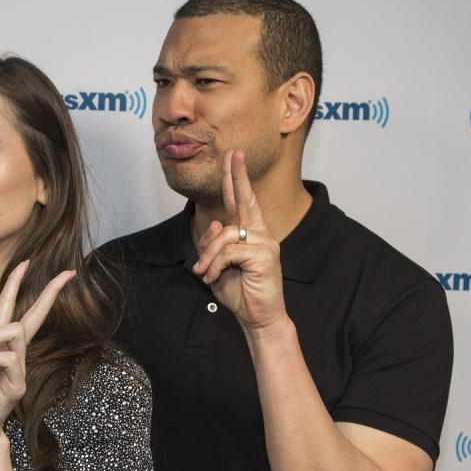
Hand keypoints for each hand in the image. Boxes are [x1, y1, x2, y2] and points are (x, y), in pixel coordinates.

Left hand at [0, 260, 75, 442]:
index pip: (9, 307)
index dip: (15, 284)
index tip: (26, 263)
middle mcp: (11, 350)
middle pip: (35, 315)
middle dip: (50, 292)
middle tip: (68, 273)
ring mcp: (18, 364)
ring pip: (16, 331)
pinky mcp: (18, 380)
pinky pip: (8, 358)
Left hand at [192, 149, 286, 331]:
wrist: (257, 317)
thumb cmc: (240, 293)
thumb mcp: (217, 267)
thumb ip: (213, 246)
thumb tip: (213, 225)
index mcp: (250, 234)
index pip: (241, 202)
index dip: (236, 179)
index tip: (233, 156)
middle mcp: (260, 234)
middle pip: (245, 200)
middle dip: (236, 176)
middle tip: (232, 153)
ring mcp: (265, 242)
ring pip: (224, 236)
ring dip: (208, 257)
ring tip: (205, 273)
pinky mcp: (264, 254)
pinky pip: (228, 252)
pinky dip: (215, 266)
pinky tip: (214, 278)